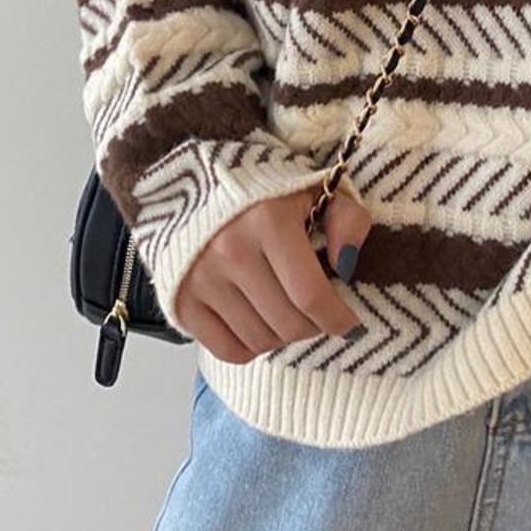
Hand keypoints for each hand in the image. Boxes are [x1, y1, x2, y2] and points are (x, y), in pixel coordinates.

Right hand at [171, 178, 372, 361]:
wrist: (195, 180)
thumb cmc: (261, 188)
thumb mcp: (314, 188)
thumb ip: (347, 220)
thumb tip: (347, 266)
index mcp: (268, 221)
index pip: (311, 295)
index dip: (338, 318)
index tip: (349, 322)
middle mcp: (230, 251)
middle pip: (288, 324)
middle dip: (314, 326)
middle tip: (317, 313)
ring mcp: (201, 278)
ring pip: (261, 341)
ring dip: (283, 336)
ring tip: (286, 311)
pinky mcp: (181, 300)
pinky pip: (227, 350)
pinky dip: (251, 347)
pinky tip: (258, 322)